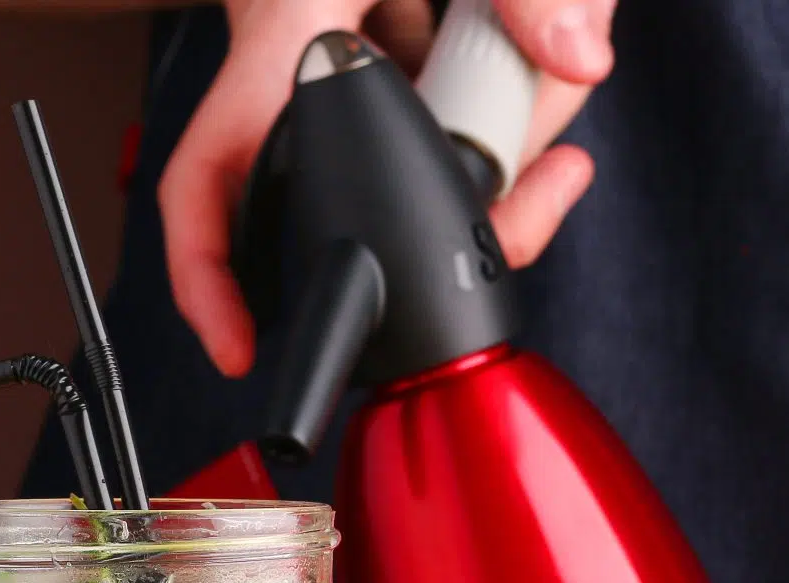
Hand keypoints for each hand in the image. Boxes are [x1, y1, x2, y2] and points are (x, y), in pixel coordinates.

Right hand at [161, 0, 614, 375]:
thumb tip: (578, 60)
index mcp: (291, 14)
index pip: (218, 163)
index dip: (210, 272)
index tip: (239, 343)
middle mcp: (303, 45)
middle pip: (364, 184)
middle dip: (477, 184)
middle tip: (547, 171)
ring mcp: (345, 51)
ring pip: (424, 150)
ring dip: (505, 129)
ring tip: (543, 53)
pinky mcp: (390, 48)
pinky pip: (444, 111)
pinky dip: (504, 102)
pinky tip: (534, 54)